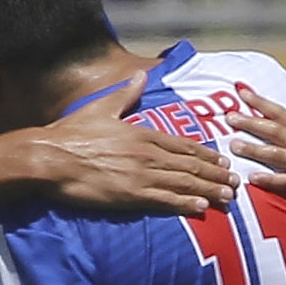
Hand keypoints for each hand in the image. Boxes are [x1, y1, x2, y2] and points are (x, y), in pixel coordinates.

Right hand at [25, 77, 234, 217]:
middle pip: (189, 165)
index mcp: (141, 133)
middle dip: (215, 174)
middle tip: (235, 183)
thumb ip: (125, 95)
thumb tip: (140, 77)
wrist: (49, 157)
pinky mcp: (129, 194)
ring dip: (208, 189)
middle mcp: (146, 153)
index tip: (222, 161)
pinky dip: (185, 203)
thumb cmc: (70, 134)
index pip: (182, 145)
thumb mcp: (101, 108)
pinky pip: (164, 200)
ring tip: (227, 197)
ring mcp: (140, 174)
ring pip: (183, 182)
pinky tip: (201, 207)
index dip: (205, 154)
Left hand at [228, 93, 285, 249]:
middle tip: (229, 117)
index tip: (242, 93)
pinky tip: (253, 177)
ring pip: (279, 154)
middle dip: (252, 122)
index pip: (283, 115)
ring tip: (234, 145)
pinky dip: (270, 179)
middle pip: (278, 131)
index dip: (262, 103)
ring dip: (255, 149)